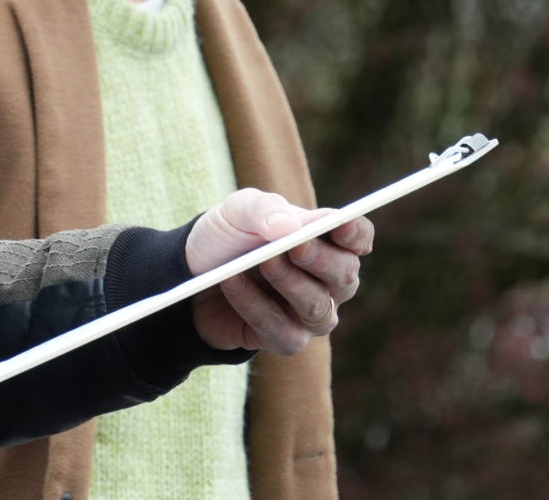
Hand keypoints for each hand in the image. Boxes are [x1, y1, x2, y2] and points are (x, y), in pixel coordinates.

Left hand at [184, 188, 373, 354]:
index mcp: (325, 241)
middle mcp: (327, 281)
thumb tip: (290, 227)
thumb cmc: (226, 237)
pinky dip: (255, 306)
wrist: (190, 276)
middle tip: (295, 246)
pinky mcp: (286, 340)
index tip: (339, 222)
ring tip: (262, 263)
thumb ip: (264, 209)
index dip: (355, 232)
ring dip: (290, 284)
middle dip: (321, 260)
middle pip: (345, 276)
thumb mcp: (237, 211)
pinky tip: (232, 284)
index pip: (358, 238)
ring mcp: (309, 314)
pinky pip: (283, 331)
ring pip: (318, 308)